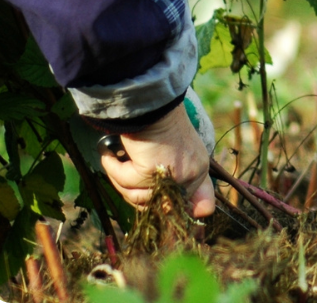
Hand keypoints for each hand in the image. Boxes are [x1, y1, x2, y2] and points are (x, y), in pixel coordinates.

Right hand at [99, 103, 214, 217]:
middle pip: (154, 205)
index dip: (173, 210)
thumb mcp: (177, 154)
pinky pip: (123, 181)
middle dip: (136, 190)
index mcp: (199, 169)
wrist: (151, 103)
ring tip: (119, 157)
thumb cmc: (160, 125)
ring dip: (121, 178)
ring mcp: (171, 174)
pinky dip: (113, 166)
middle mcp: (190, 174)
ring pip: (136, 197)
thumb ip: (182, 182)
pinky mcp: (149, 170)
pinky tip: (112, 152)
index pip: (200, 206)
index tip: (156, 202)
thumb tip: (203, 213)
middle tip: (128, 170)